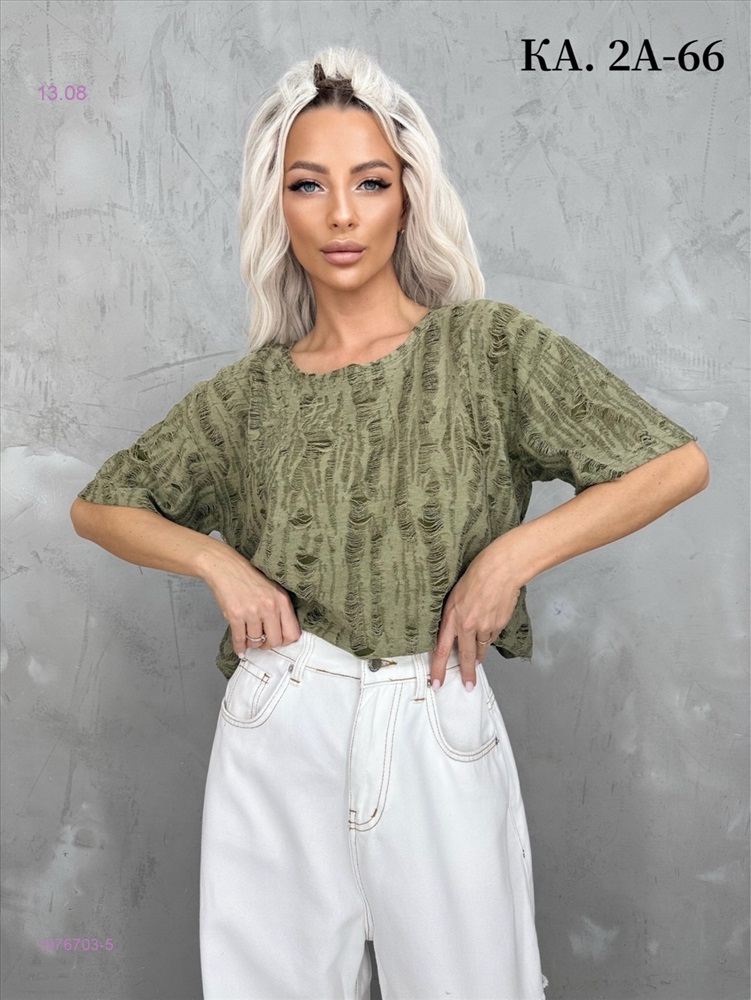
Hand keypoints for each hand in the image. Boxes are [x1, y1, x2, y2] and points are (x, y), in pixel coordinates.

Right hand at [198, 544, 300, 653]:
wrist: (225, 567)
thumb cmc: (248, 577)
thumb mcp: (272, 588)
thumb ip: (279, 608)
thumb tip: (282, 633)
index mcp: (281, 600)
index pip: (292, 632)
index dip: (286, 640)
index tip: (279, 640)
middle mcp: (269, 607)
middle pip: (275, 641)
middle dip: (268, 645)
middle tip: (263, 642)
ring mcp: (252, 612)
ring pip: (256, 641)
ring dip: (252, 643)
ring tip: (249, 638)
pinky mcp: (235, 616)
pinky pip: (239, 640)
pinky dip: (239, 647)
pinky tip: (240, 649)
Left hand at [430, 543, 520, 690]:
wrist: (500, 569)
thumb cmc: (476, 575)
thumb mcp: (454, 595)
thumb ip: (452, 616)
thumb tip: (453, 632)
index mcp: (451, 616)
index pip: (440, 649)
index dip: (438, 668)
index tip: (437, 683)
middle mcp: (467, 625)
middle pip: (464, 656)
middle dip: (466, 673)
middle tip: (468, 686)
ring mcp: (484, 626)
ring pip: (480, 648)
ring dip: (478, 655)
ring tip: (476, 661)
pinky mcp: (498, 625)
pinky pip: (492, 636)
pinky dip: (489, 636)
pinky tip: (489, 625)